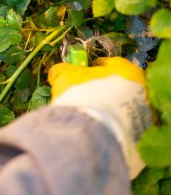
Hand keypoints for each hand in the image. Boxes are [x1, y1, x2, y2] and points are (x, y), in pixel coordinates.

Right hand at [48, 57, 151, 178]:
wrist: (92, 136)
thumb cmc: (82, 95)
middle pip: (116, 85)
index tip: (80, 75)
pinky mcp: (138, 136)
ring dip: (106, 108)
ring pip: (120, 106)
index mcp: (127, 70)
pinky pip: (121, 125)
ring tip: (88, 114)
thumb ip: (63, 70)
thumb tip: (59, 71)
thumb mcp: (65, 76)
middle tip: (84, 95)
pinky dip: (110, 125)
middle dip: (101, 89)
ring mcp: (142, 115)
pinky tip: (95, 128)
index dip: (91, 68)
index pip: (108, 63)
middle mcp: (141, 90)